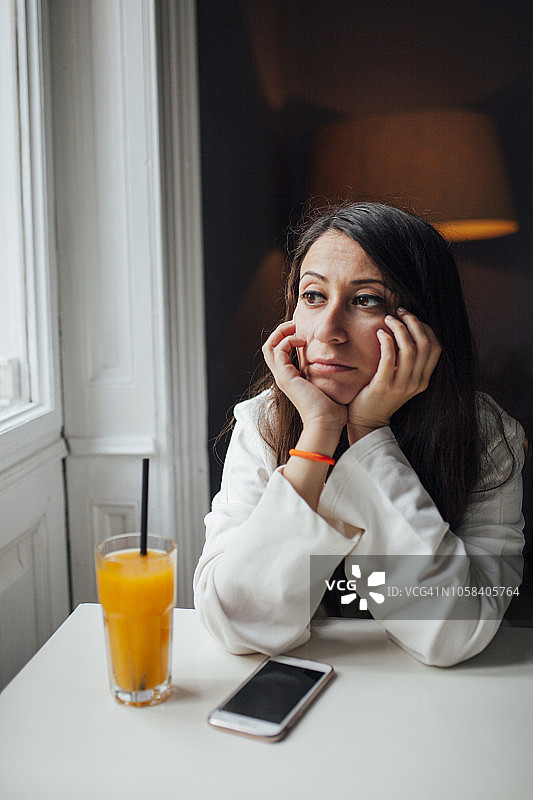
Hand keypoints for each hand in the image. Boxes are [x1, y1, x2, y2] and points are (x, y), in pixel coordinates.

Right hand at [262, 321, 346, 435]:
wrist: (327, 423)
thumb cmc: (333, 408)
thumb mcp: (330, 384)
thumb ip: (330, 373)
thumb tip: (343, 363)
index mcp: (292, 377)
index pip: (280, 352)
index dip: (288, 337)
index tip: (304, 330)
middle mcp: (283, 376)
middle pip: (270, 347)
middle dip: (282, 331)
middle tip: (297, 324)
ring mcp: (282, 376)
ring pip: (269, 346)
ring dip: (281, 332)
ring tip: (296, 327)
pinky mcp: (285, 377)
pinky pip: (277, 350)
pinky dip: (288, 340)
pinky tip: (303, 340)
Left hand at [347, 308, 441, 441]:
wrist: (367, 421)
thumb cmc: (380, 395)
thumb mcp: (401, 379)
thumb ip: (407, 362)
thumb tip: (406, 331)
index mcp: (424, 379)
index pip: (436, 347)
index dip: (425, 327)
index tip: (410, 317)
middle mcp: (417, 382)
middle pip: (425, 343)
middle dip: (413, 322)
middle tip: (400, 312)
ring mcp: (402, 385)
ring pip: (410, 348)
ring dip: (399, 328)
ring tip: (388, 319)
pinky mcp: (384, 385)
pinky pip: (390, 357)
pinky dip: (386, 341)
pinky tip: (380, 333)